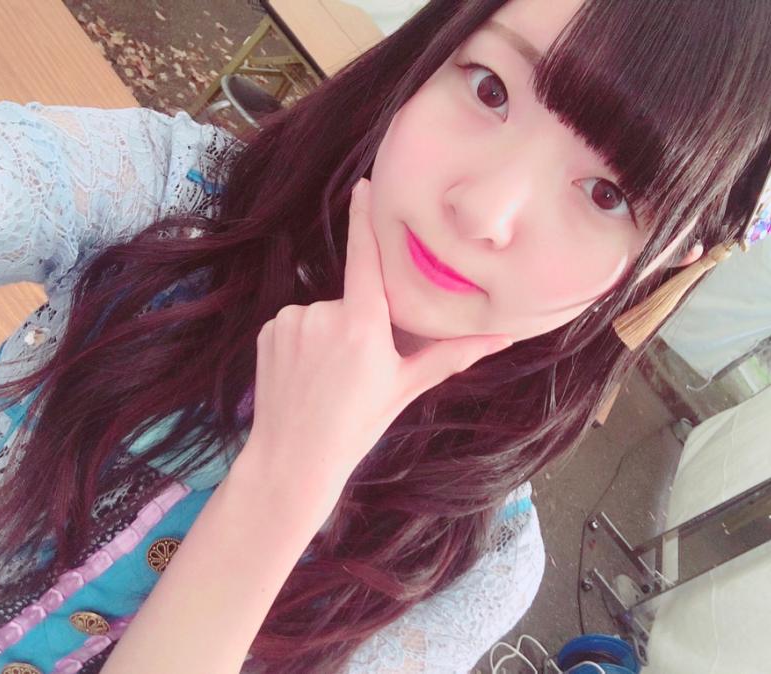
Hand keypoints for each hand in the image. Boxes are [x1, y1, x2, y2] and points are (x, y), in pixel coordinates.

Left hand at [243, 177, 512, 500]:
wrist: (292, 459)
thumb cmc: (356, 425)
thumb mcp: (406, 388)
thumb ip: (452, 354)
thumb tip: (503, 337)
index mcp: (362, 324)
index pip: (365, 256)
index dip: (365, 217)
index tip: (364, 185)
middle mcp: (323, 314)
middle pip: (351, 299)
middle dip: (358, 322)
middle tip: (355, 370)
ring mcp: (290, 321)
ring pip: (321, 312)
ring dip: (328, 333)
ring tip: (327, 376)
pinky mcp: (267, 331)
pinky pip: (295, 322)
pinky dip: (303, 339)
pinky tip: (304, 373)